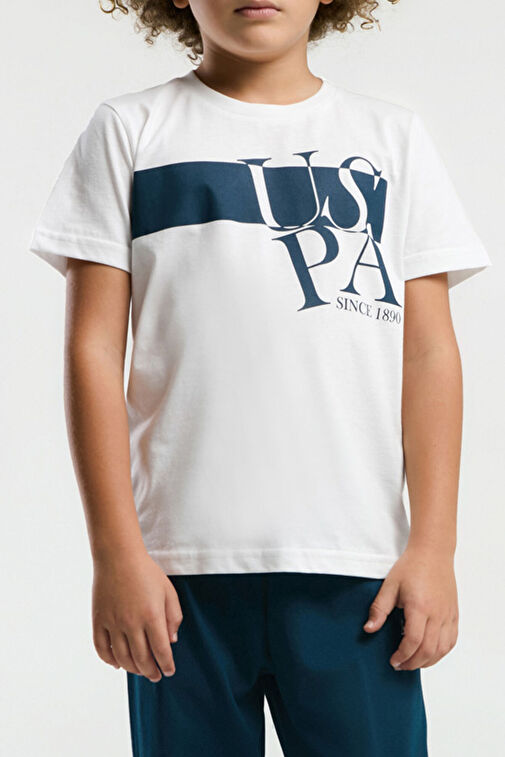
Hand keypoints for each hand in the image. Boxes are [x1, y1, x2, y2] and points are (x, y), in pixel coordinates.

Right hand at [92, 551, 182, 681]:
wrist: (118, 556)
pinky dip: (109, 660)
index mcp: (152, 616)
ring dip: (133, 669)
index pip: (161, 651)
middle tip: (155, 676)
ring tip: (140, 670)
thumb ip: (174, 616)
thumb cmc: (146, 572)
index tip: (168, 671)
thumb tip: (172, 640)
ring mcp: (113, 623)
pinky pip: (102, 649)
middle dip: (151, 671)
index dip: (166, 665)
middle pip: (142, 659)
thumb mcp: (168, 590)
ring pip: (122, 658)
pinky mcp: (98, 621)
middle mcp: (132, 623)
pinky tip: (118, 663)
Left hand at [363, 545, 458, 669]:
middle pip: (429, 649)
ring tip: (413, 662)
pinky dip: (441, 652)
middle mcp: (437, 613)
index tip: (393, 661)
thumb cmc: (411, 567)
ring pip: (442, 649)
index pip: (414, 640)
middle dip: (413, 662)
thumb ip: (379, 609)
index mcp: (420, 606)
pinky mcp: (454, 614)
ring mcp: (448, 615)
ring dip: (428, 661)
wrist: (433, 552)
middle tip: (400, 665)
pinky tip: (430, 653)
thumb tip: (369, 629)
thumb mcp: (389, 585)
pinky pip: (451, 641)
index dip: (403, 655)